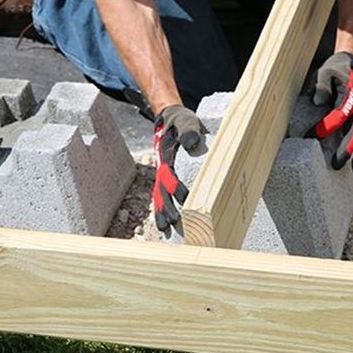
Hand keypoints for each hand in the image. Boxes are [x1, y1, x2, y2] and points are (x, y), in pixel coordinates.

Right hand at [153, 104, 203, 233]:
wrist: (170, 120)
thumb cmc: (180, 121)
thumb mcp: (185, 121)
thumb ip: (188, 130)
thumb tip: (191, 143)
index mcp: (167, 156)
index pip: (170, 174)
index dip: (176, 186)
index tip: (183, 198)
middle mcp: (162, 168)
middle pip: (162, 191)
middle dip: (166, 208)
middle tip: (171, 224)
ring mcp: (163, 175)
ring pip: (160, 197)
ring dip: (162, 214)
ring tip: (166, 231)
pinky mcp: (166, 179)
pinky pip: (163, 196)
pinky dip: (163, 210)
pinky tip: (168, 225)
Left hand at [311, 52, 352, 175]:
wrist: (352, 65)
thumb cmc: (337, 69)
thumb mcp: (327, 72)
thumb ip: (322, 85)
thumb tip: (318, 101)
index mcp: (349, 97)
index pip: (337, 117)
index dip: (324, 128)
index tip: (309, 137)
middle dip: (346, 150)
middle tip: (336, 164)